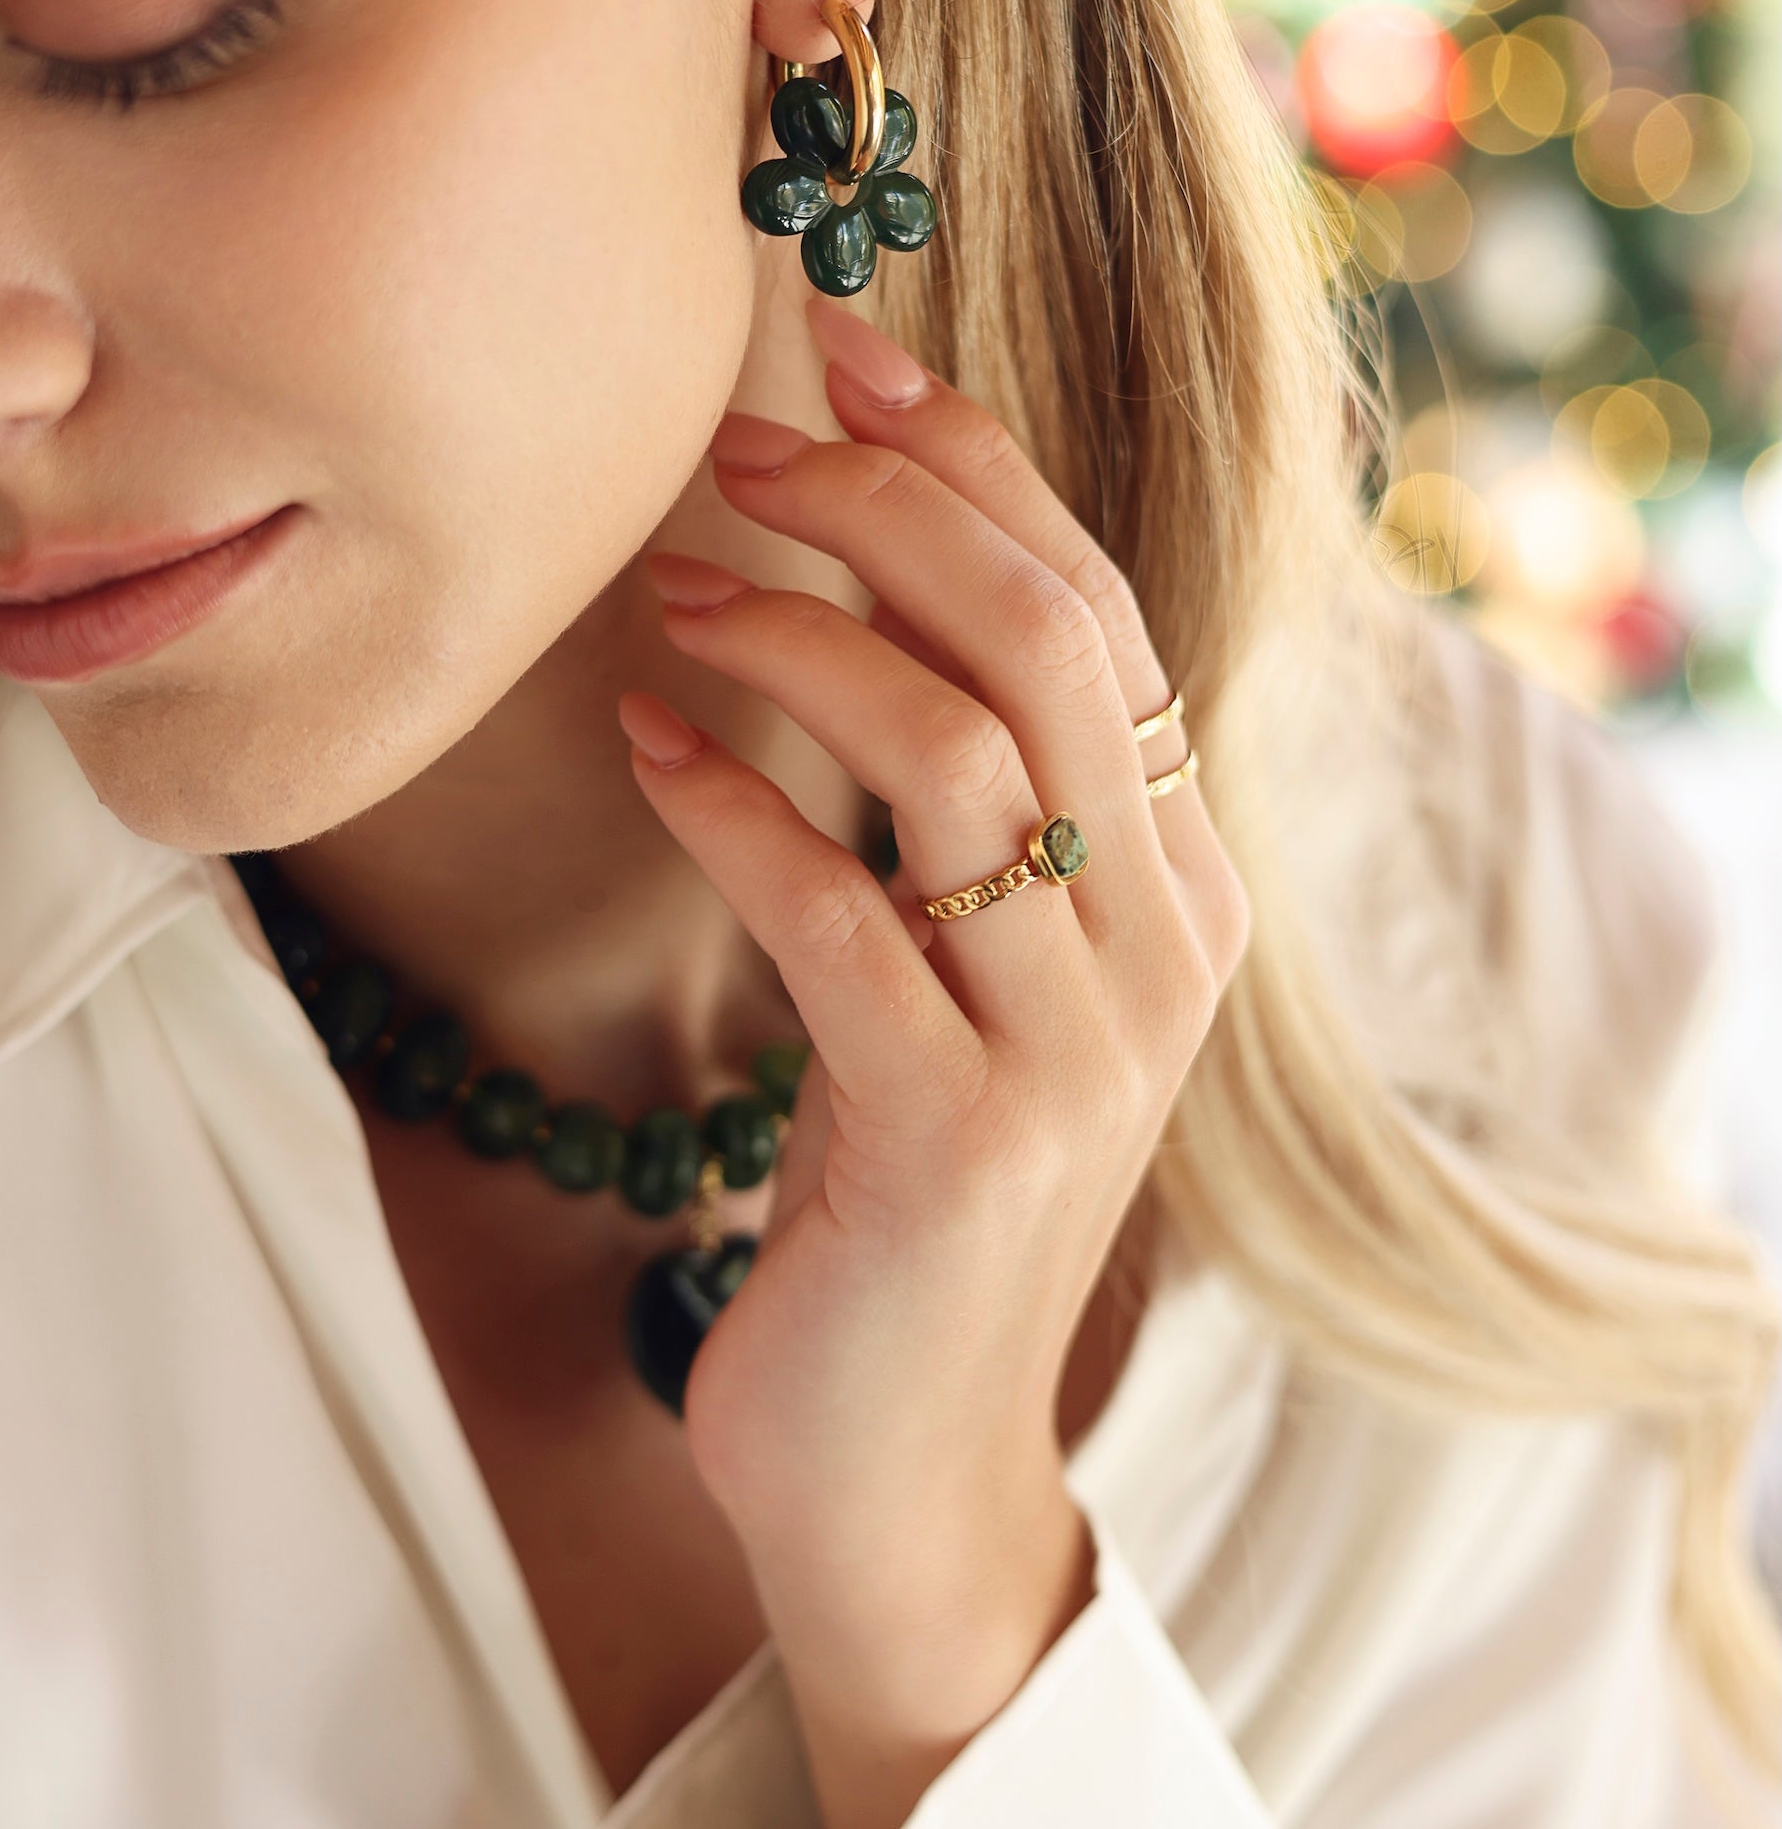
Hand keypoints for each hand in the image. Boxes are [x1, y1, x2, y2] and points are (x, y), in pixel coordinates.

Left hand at [618, 301, 1248, 1828]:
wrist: (906, 1468)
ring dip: (803, 643)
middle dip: (893, 513)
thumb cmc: (904, 1194)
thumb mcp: (964, 976)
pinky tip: (647, 751)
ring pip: (961, 759)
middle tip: (741, 446)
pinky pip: (842, 918)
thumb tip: (851, 584)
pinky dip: (734, 812)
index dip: (977, 470)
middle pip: (1050, 647)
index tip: (842, 360)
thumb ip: (961, 814)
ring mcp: (1078, 1050)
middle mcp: (1164, 950)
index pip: (1102, 615)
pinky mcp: (963, 1138)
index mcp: (1180, 888)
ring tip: (675, 597)